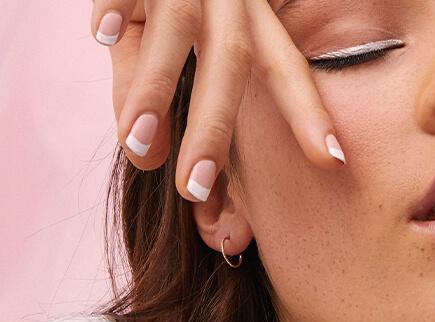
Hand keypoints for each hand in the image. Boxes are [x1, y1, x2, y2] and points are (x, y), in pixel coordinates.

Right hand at [91, 0, 342, 202]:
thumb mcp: (163, 30)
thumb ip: (156, 92)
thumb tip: (148, 161)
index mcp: (245, 9)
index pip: (281, 63)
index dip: (306, 111)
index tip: (334, 160)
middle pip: (232, 59)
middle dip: (216, 128)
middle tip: (198, 191)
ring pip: (179, 31)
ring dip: (156, 90)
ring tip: (138, 144)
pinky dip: (114, 7)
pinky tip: (100, 33)